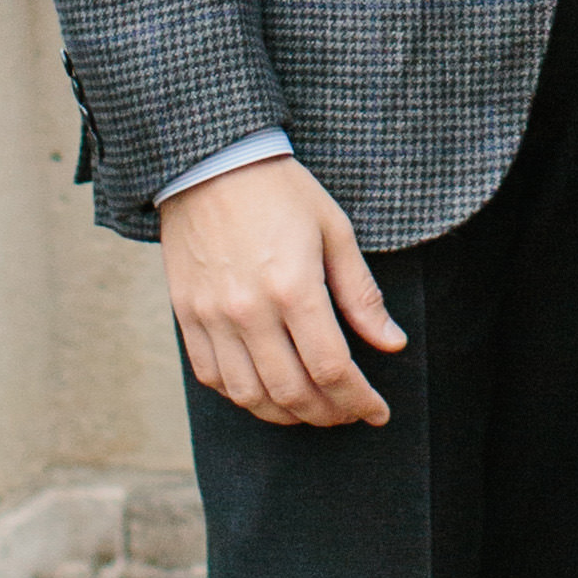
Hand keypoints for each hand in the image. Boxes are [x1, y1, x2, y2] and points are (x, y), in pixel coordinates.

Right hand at [160, 155, 406, 426]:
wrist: (208, 162)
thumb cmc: (280, 191)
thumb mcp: (335, 231)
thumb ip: (362, 294)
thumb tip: (391, 343)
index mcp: (293, 288)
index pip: (332, 369)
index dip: (360, 400)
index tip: (377, 412)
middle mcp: (249, 310)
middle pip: (293, 392)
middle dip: (329, 414)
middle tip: (349, 413)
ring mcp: (211, 317)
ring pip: (250, 395)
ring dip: (287, 415)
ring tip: (312, 410)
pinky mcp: (186, 315)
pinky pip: (212, 376)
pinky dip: (243, 396)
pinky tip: (266, 391)